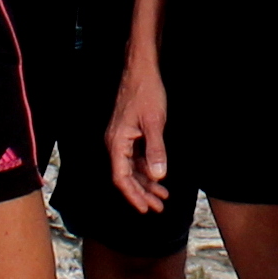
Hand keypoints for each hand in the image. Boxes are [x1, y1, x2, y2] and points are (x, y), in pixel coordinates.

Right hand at [106, 57, 172, 214]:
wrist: (142, 70)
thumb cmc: (146, 92)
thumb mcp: (155, 122)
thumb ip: (156, 150)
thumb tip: (158, 175)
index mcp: (117, 142)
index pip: (121, 177)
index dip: (133, 195)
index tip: (144, 208)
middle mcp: (115, 143)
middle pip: (126, 176)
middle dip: (142, 193)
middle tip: (158, 207)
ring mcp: (122, 138)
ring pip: (132, 168)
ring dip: (146, 182)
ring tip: (162, 197)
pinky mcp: (129, 134)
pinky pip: (136, 157)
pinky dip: (147, 168)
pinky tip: (158, 176)